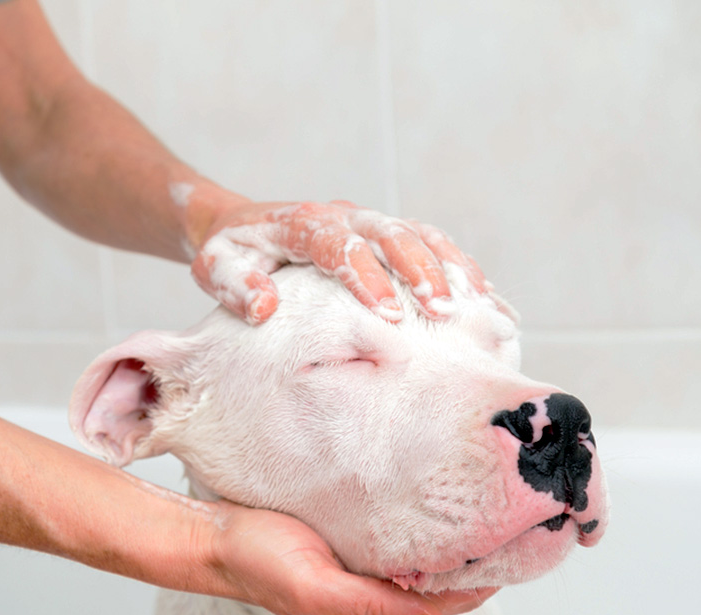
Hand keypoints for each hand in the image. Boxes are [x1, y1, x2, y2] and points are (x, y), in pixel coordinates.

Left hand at [190, 200, 488, 323]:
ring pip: (419, 234)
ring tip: (477, 303)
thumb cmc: (230, 252)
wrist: (241, 225)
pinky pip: (429, 242)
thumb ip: (234, 284)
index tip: (387, 313)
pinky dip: (457, 265)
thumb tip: (264, 306)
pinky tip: (485, 295)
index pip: (338, 245)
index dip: (366, 276)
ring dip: (448, 267)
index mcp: (301, 223)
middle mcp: (342, 215)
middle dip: (420, 271)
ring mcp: (367, 221)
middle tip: (442, 311)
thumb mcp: (215, 267)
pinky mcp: (384, 234)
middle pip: (390, 234)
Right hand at [211, 500, 497, 614]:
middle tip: (508, 525)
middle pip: (433, 574)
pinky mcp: (342, 524)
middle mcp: (367, 577)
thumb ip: (371, 607)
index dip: (476, 584)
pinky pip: (388, 524)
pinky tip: (427, 497)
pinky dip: (413, 517)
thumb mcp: (314, 589)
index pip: (438, 600)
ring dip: (444, 535)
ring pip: (414, 548)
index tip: (512, 557)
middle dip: (470, 556)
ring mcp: (355, 551)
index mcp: (365, 600)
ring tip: (480, 508)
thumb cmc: (254, 564)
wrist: (213, 534)